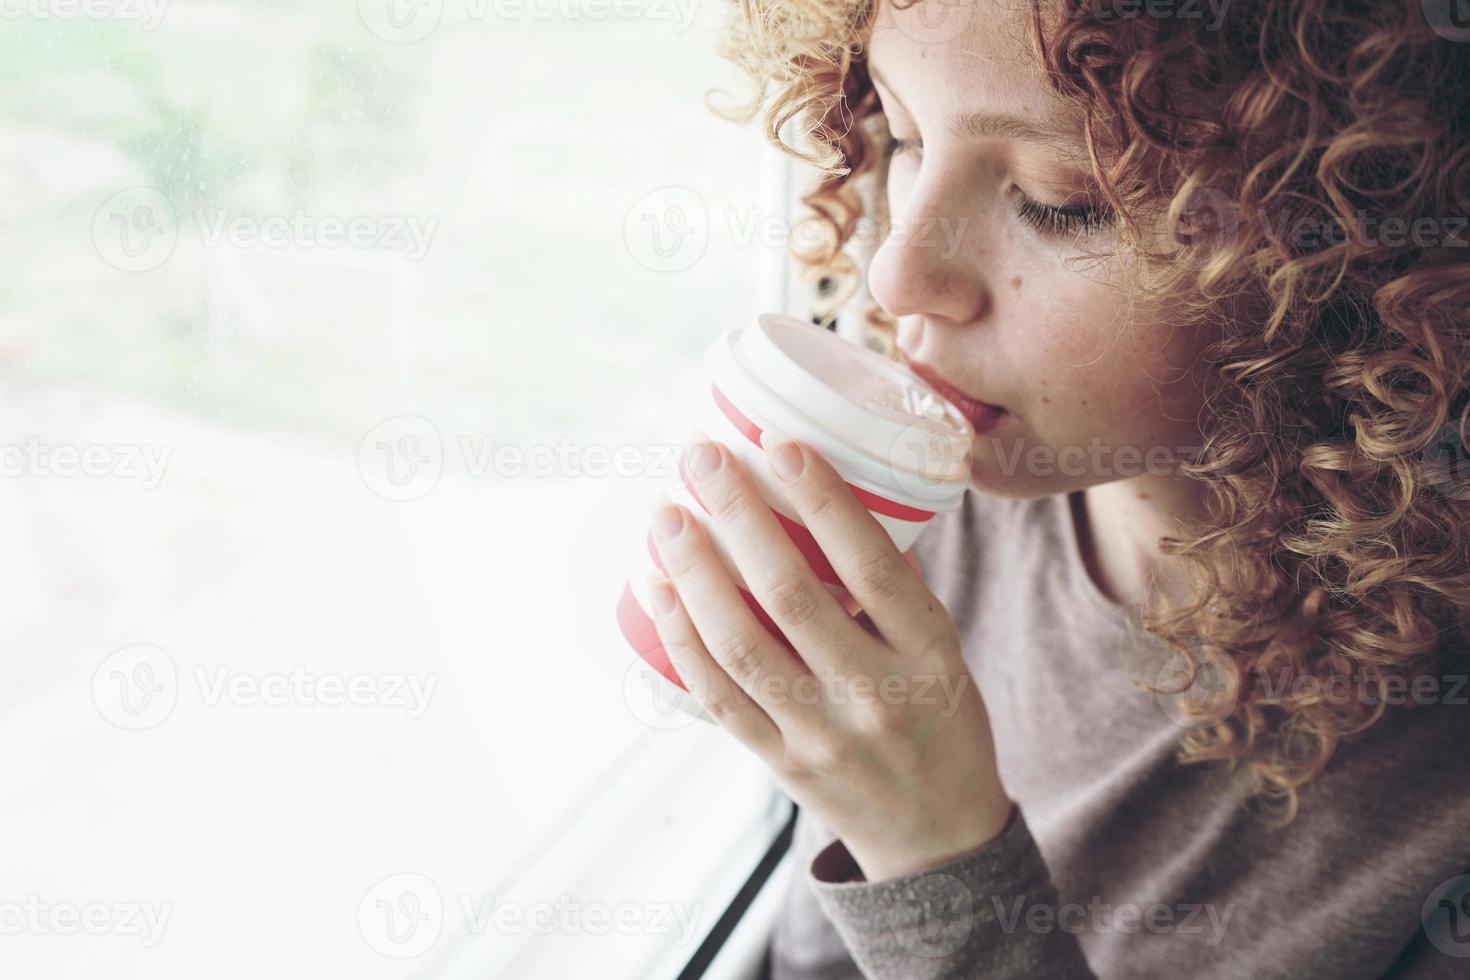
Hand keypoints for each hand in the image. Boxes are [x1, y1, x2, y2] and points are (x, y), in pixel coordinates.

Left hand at [644, 431, 1013, 882]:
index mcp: (929, 654)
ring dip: (693, 571)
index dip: (823, 501)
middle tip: (699, 458)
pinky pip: (717, 695)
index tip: (779, 444)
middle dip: (737, 516)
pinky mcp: (780, 762)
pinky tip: (655, 586)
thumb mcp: (945, 651)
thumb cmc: (940, 718)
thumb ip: (893, 587)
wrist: (937, 837)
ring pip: (741, 644)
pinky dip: (680, 636)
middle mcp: (876, 694)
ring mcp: (822, 734)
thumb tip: (825, 497)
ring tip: (664, 514)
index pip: (874, 565)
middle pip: (790, 595)